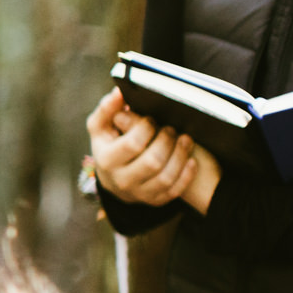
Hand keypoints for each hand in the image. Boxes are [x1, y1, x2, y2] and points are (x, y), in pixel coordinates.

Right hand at [85, 89, 208, 208]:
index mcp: (106, 160)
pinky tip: (191, 159)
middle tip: (171, 128)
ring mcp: (139, 194)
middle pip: (152, 161)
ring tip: (185, 138)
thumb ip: (107, 109)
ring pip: (166, 177)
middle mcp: (121, 181)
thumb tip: (119, 92)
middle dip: (167, 140)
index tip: (151, 119)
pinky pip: (175, 190)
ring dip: (181, 155)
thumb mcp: (101, 128)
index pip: (133, 143)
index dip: (146, 127)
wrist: (113, 178)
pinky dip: (186, 174)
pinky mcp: (155, 201)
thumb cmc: (110, 145)